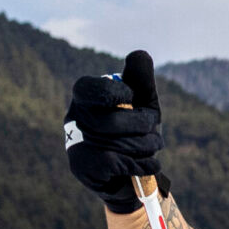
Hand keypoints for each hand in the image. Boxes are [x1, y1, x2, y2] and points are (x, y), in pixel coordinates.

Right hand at [63, 49, 165, 213]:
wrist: (134, 175)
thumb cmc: (137, 134)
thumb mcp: (145, 104)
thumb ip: (142, 80)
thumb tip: (139, 54)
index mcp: (86, 97)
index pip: (90, 88)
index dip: (116, 93)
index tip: (132, 99)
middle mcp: (74, 118)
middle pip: (109, 121)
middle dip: (141, 126)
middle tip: (153, 132)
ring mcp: (74, 144)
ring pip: (114, 144)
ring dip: (145, 147)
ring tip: (152, 149)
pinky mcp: (81, 168)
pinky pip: (115, 164)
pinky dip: (140, 164)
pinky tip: (149, 165)